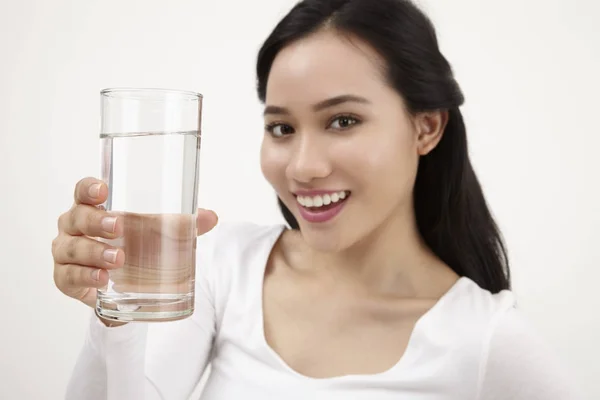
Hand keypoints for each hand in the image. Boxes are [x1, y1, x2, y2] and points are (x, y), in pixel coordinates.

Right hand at [51, 177, 217, 310]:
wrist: (124, 288)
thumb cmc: (134, 247)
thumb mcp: (156, 234)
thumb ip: (182, 225)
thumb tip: (211, 217)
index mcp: (92, 208)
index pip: (82, 192)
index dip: (88, 188)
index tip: (103, 189)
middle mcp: (73, 228)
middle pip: (76, 218)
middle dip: (96, 221)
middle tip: (119, 226)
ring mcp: (66, 254)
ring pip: (72, 249)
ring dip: (94, 253)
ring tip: (119, 259)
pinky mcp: (67, 279)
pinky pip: (70, 277)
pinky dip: (86, 277)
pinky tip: (102, 279)